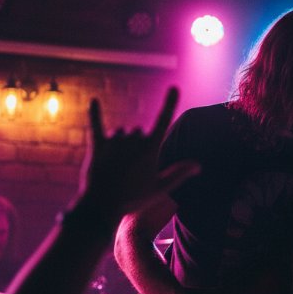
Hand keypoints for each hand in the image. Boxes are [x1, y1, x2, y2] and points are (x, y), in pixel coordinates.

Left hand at [77, 88, 199, 221]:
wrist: (101, 207)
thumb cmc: (133, 199)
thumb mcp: (160, 188)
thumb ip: (179, 173)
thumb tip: (198, 164)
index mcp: (150, 148)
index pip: (163, 120)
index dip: (170, 103)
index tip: (174, 87)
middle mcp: (133, 140)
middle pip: (138, 132)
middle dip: (137, 145)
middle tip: (131, 170)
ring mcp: (114, 141)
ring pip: (120, 133)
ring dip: (120, 143)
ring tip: (117, 166)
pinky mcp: (97, 145)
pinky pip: (96, 124)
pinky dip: (94, 112)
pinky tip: (93, 100)